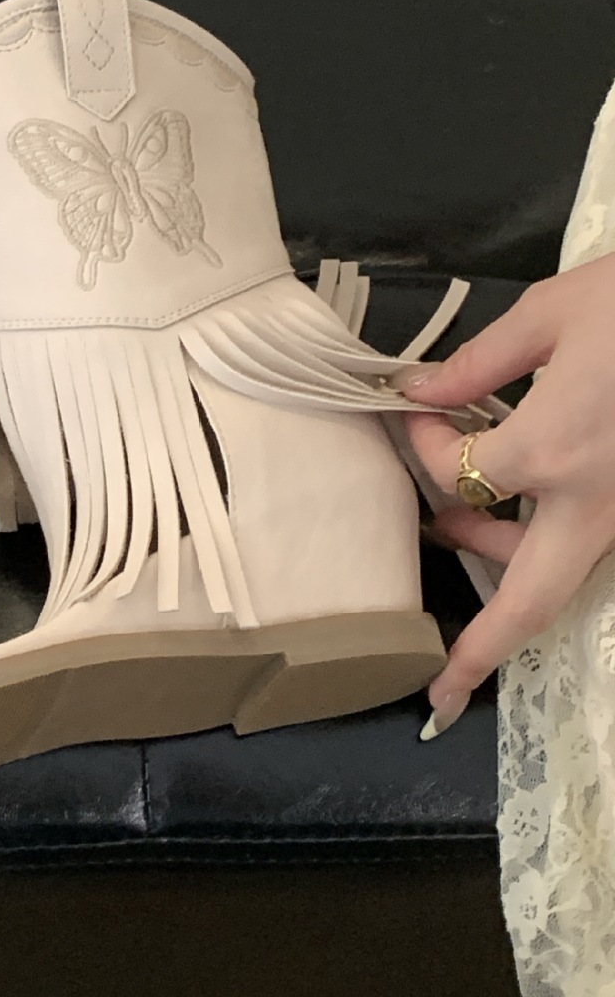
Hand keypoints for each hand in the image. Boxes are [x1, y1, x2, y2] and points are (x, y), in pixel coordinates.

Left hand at [400, 253, 614, 733]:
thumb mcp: (551, 313)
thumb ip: (482, 363)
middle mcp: (593, 502)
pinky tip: (522, 515)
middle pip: (530, 603)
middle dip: (481, 653)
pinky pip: (593, 543)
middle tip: (437, 695)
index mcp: (551, 451)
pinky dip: (552, 544)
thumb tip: (424, 390)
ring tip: (456, 529)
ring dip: (507, 571)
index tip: (414, 407)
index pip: (456, 475)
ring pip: (563, 575)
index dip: (421, 444)